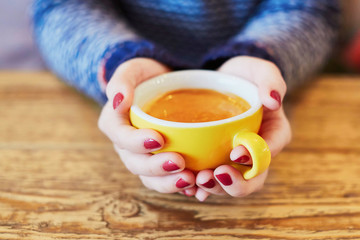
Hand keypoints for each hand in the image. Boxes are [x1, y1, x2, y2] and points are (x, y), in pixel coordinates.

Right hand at [98, 58, 195, 193]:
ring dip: (168, 183)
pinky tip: (196, 185)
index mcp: (115, 124)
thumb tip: (119, 99)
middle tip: (179, 162)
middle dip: (156, 167)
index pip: (121, 138)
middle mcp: (127, 146)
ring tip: (190, 180)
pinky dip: (180, 185)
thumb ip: (122, 80)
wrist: (166, 86)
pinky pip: (167, 180)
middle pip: (136, 163)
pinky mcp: (161, 162)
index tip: (158, 139)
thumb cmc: (148, 76)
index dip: (137, 143)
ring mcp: (144, 157)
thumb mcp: (134, 70)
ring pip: (150, 178)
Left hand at [195, 56, 291, 200]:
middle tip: (211, 176)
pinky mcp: (216, 159)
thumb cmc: (242, 76)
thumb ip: (270, 80)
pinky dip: (200, 187)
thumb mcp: (258, 70)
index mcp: (272, 133)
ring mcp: (234, 159)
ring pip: (230, 184)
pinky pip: (212, 179)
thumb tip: (273, 100)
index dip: (255, 159)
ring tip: (196, 181)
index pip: (268, 151)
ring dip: (214, 188)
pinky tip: (188, 186)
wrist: (219, 79)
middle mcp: (255, 152)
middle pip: (252, 179)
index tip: (235, 154)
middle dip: (234, 184)